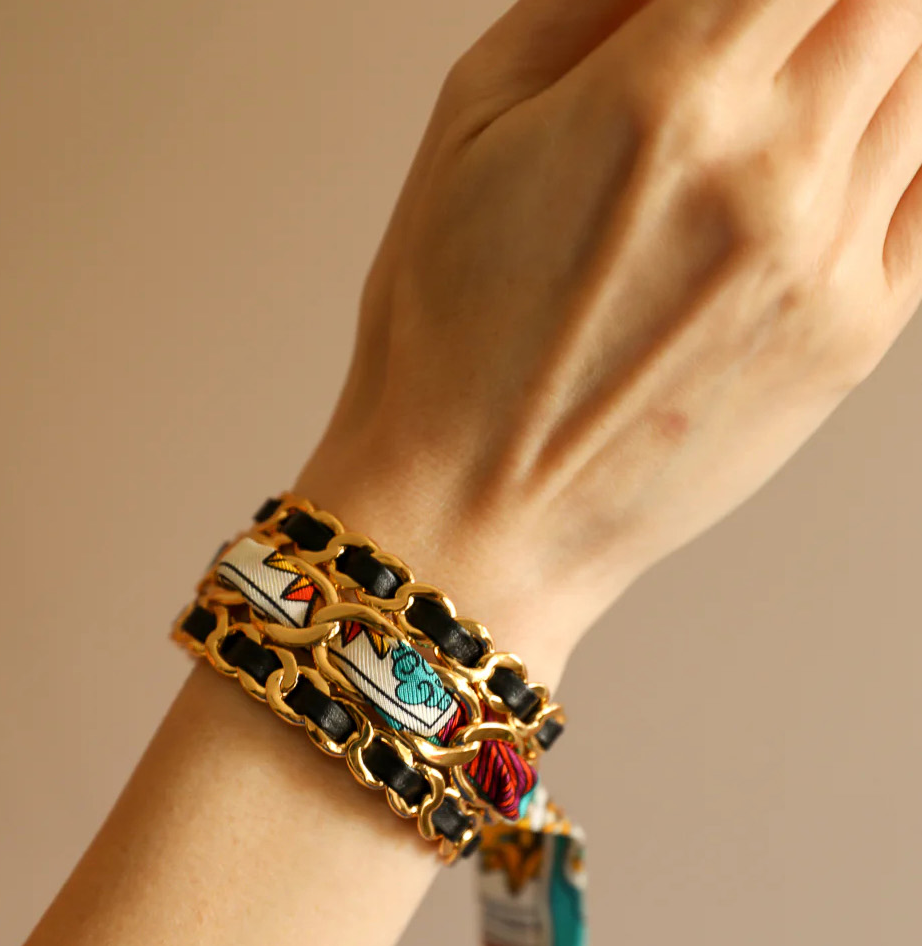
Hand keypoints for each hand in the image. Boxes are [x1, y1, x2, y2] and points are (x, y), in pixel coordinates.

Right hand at [297, 0, 921, 672]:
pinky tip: (836, 161)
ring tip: (796, 99)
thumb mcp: (471, 121)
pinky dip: (903, 151)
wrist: (475, 516)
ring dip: (878, 61)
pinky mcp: (854, 341)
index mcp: (667, 101)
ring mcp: (827, 264)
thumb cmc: (446, 340)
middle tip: (782, 35)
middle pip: (897, 1)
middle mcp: (771, 174)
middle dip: (843, 4)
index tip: (757, 0)